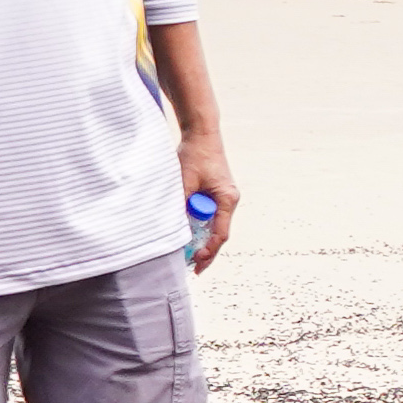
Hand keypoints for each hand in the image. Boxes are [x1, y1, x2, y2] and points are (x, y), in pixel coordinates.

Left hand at [180, 126, 238, 270]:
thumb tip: (173, 229)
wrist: (201, 133)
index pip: (221, 233)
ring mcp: (224, 197)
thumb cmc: (195, 155)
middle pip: (219, 233)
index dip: (209, 250)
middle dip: (207, 251)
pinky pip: (210, 215)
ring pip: (214, 225)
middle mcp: (229, 200)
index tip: (196, 262)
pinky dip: (201, 227)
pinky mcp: (217, 193)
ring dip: (203, 239)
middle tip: (195, 269)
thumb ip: (182, 206)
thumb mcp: (185, 183)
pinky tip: (191, 237)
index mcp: (227, 199)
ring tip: (192, 257)